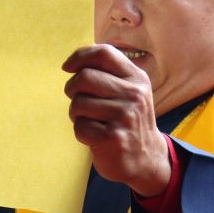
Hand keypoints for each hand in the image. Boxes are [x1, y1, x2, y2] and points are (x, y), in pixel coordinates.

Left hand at [62, 44, 170, 196]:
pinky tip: (94, 136)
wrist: (146, 159)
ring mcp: (125, 117)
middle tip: (78, 100)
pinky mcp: (113, 138)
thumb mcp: (130, 92)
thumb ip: (109, 74)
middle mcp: (134, 95)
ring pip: (79, 103)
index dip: (80, 56)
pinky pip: (80, 126)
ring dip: (76, 113)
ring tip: (90, 120)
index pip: (105, 53)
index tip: (68, 67)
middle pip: (85, 77)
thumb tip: (74, 62)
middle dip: (72, 88)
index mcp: (137, 79)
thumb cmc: (127, 120)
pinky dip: (81, 132)